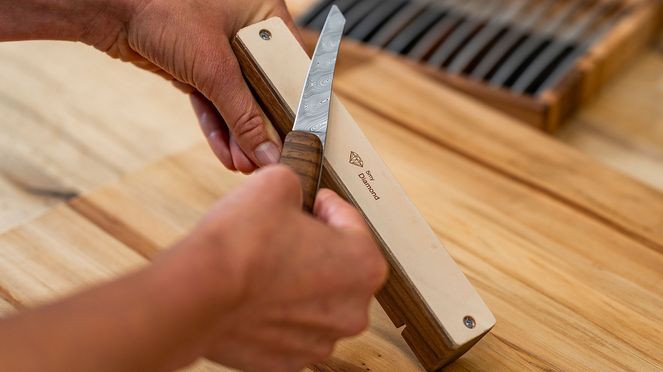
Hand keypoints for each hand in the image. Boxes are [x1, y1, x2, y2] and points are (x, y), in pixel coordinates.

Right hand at [0, 166, 386, 371]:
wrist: (192, 295)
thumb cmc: (237, 244)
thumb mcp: (273, 184)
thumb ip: (296, 174)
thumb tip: (299, 165)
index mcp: (360, 263)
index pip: (352, 221)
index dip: (326, 205)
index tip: (310, 201)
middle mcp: (348, 307)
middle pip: (336, 262)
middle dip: (312, 242)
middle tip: (283, 227)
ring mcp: (319, 339)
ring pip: (313, 295)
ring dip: (294, 275)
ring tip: (262, 260)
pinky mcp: (289, 359)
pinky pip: (292, 325)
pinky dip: (277, 307)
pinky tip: (252, 291)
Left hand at [85, 0, 302, 172]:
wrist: (108, 9)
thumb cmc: (163, 10)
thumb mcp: (213, 68)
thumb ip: (245, 113)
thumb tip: (270, 151)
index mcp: (265, 15)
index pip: (293, 68)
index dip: (297, 108)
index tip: (298, 140)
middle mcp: (248, 32)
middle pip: (266, 90)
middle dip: (261, 129)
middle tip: (266, 160)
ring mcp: (222, 51)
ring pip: (239, 101)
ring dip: (240, 136)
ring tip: (244, 165)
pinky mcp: (199, 67)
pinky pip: (215, 101)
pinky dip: (219, 126)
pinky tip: (227, 153)